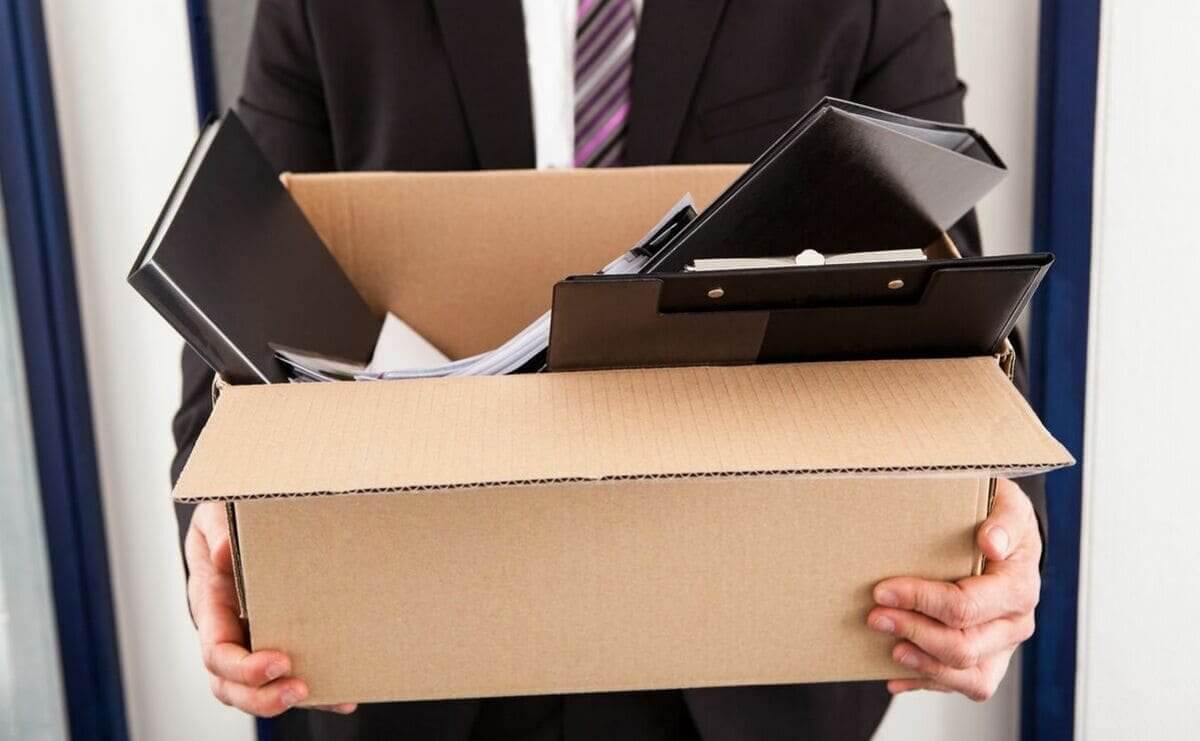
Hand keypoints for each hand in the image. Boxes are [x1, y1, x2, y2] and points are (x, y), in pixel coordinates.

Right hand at [186, 502, 356, 715]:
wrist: (236, 519)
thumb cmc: (225, 518)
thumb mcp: (215, 512)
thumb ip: (216, 529)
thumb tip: (222, 553)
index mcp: (211, 605)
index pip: (216, 652)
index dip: (243, 667)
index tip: (278, 661)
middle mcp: (227, 630)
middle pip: (230, 685)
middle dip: (262, 697)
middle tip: (300, 689)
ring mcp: (250, 639)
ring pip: (257, 689)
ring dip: (286, 699)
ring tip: (328, 697)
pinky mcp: (277, 638)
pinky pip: (289, 674)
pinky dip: (316, 691)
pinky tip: (344, 696)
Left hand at [867, 478, 1040, 700]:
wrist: (1008, 538)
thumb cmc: (999, 517)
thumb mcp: (1005, 502)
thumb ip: (1002, 517)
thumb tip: (991, 542)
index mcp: (1019, 585)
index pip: (966, 605)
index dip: (920, 601)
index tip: (882, 591)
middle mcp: (1016, 622)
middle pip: (963, 645)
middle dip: (913, 631)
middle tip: (874, 616)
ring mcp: (1004, 646)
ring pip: (968, 675)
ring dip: (922, 664)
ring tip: (889, 649)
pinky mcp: (991, 660)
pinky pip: (965, 686)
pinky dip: (929, 683)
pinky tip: (897, 676)